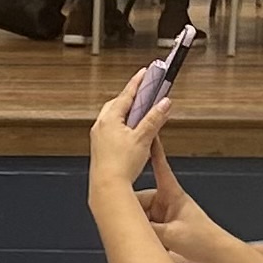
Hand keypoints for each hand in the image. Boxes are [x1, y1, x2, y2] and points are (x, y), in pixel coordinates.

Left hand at [89, 73, 170, 193]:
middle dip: (131, 98)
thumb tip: (164, 103)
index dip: (138, 82)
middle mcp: (100, 127)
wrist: (107, 190)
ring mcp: (97, 139)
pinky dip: (121, 127)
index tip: (145, 72)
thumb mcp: (143, 138)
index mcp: (109, 119)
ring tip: (140, 116)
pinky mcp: (99, 151)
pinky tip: (130, 135)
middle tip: (144, 94)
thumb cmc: (119, 167)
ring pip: (113, 118)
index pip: (126, 93)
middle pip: (117, 104)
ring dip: (126, 114)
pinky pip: (110, 131)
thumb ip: (154, 118)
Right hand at [135, 140, 222, 262]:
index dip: (153, 152)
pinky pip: (146, 229)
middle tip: (122, 222)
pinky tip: (142, 245)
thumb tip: (128, 228)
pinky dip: (143, 236)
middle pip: (140, 201)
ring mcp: (164, 217)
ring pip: (141, 217)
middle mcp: (166, 203)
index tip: (147, 136)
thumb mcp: (170, 235)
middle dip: (132, 213)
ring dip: (138, 228)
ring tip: (137, 238)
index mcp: (172, 195)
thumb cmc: (201, 239)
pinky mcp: (163, 230)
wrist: (214, 254)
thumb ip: (146, 231)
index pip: (160, 169)